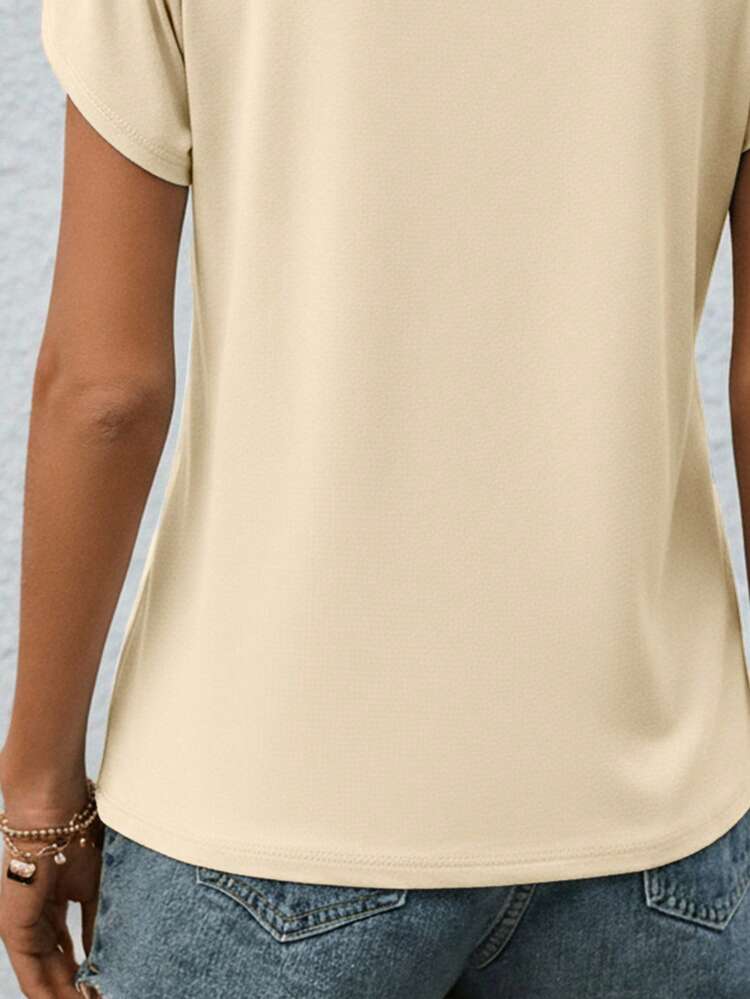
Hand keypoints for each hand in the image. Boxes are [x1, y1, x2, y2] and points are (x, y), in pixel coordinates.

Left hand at [0, 779, 102, 997]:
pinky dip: (48, 992)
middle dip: (75, 986)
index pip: (67, 943)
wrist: (57, 815)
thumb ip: (97, 919)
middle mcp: (34, 915)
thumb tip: (105, 950)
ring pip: (43, 972)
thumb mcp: (97, 885)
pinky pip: (30, 972)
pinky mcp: (13, 929)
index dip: (85, 966)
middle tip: (98, 998)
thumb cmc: (82, 834)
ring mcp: (21, 924)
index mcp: (53, 900)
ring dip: (64, 993)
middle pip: (55, 962)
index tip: (105, 982)